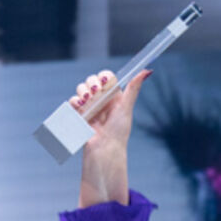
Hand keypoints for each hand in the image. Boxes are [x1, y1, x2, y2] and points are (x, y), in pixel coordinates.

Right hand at [74, 67, 152, 208]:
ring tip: (88, 102)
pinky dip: (75, 102)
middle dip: (92, 84)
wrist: (104, 149)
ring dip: (83, 92)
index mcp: (114, 95)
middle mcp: (102, 99)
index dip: (104, 77)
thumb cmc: (118, 132)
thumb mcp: (126, 107)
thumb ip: (133, 88)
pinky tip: (81, 107)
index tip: (105, 83)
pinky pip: (73, 101)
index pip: (106, 76)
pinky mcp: (80, 114)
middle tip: (96, 93)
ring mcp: (90, 106)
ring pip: (81, 88)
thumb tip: (147, 71)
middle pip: (92, 80)